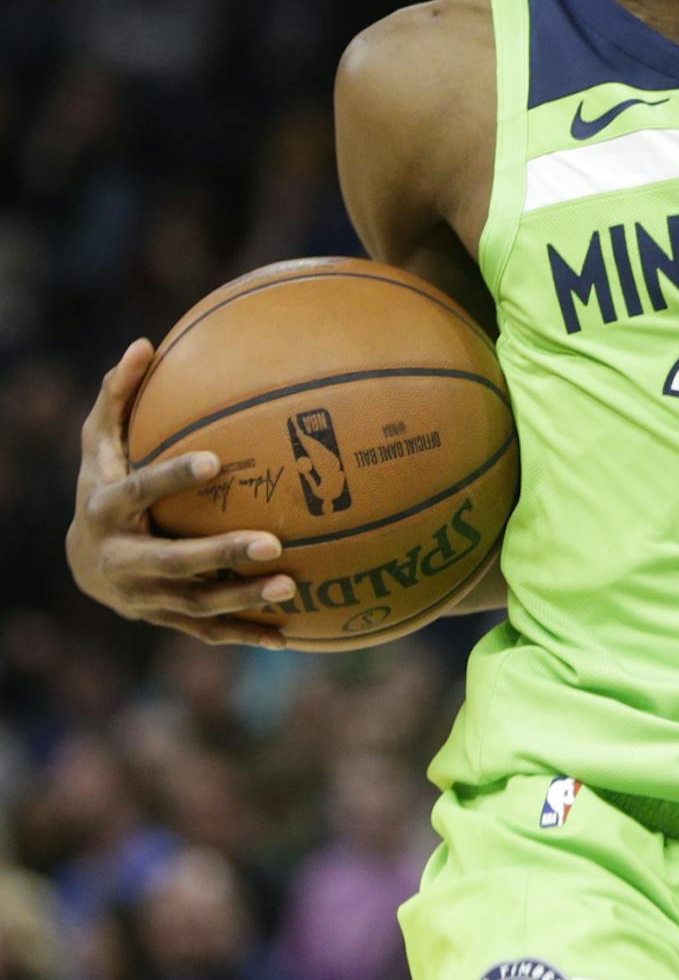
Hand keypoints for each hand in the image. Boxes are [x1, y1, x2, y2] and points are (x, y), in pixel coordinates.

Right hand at [66, 341, 296, 646]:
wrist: (86, 563)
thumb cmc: (103, 485)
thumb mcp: (100, 443)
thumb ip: (118, 397)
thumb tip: (143, 344)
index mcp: (107, 511)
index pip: (139, 490)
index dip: (173, 477)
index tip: (215, 460)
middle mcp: (124, 560)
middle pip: (174, 562)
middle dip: (221, 554)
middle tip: (274, 541)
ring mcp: (146, 597)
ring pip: (197, 603)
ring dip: (243, 598)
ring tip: (292, 586)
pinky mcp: (168, 619)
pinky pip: (210, 631)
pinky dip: (247, 633)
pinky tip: (292, 635)